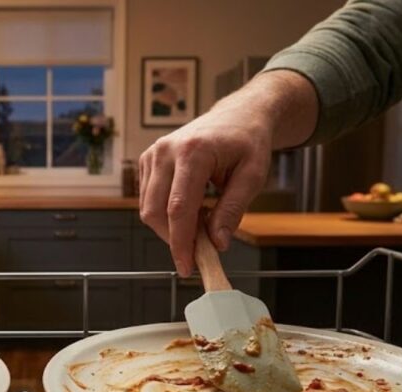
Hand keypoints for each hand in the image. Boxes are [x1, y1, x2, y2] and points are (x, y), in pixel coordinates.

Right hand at [139, 107, 271, 276]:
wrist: (238, 115)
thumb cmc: (248, 142)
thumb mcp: (253, 176)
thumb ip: (232, 210)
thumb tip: (216, 242)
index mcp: (193, 152)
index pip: (178, 208)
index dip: (180, 243)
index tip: (187, 266)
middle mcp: (166, 151)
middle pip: (155, 211)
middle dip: (173, 239)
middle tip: (199, 250)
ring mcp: (152, 154)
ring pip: (148, 208)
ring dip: (170, 226)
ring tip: (200, 221)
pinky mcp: (147, 160)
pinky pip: (147, 198)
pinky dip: (164, 213)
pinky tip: (189, 208)